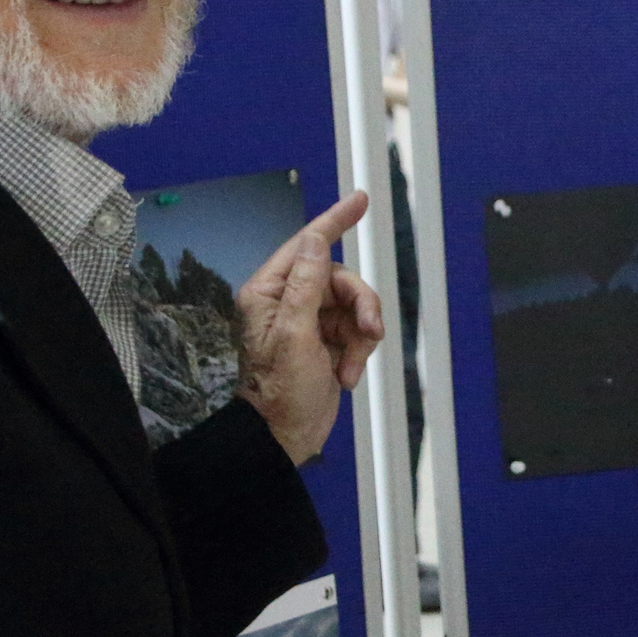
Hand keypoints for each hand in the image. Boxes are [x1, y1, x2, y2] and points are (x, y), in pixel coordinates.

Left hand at [235, 193, 384, 464]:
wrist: (286, 436)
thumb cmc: (279, 392)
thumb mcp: (293, 334)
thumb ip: (305, 284)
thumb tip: (314, 240)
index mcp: (268, 292)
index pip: (306, 245)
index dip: (335, 221)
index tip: (360, 199)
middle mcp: (287, 301)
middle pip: (340, 278)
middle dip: (360, 304)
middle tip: (369, 330)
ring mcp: (308, 321)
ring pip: (354, 305)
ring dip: (361, 334)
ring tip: (352, 362)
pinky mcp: (326, 341)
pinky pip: (357, 329)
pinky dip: (358, 352)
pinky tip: (346, 374)